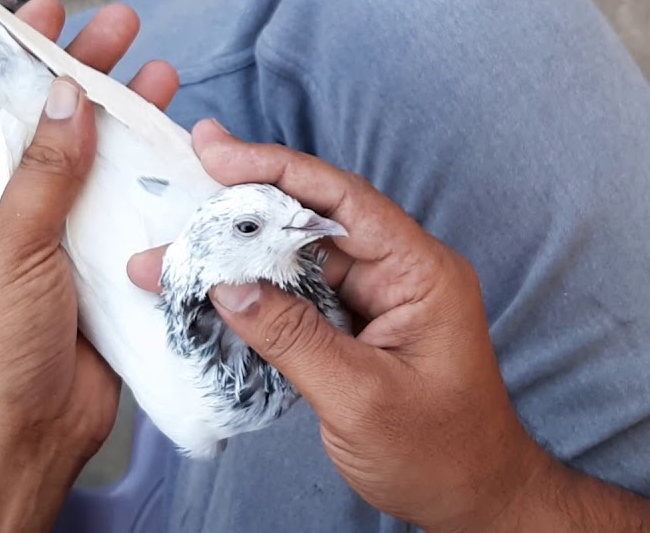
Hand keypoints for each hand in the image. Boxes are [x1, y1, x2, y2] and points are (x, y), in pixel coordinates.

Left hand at [0, 0, 176, 481]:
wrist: (24, 433)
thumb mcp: (10, 246)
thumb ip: (44, 170)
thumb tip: (64, 93)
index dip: (15, 57)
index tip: (48, 11)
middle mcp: (7, 209)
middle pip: (50, 125)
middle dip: (85, 75)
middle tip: (125, 26)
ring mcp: (56, 237)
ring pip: (96, 162)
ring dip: (127, 119)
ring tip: (162, 70)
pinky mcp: (100, 264)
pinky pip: (127, 208)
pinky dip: (153, 176)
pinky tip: (181, 143)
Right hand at [127, 120, 550, 532]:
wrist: (474, 499)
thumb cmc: (440, 454)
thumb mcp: (361, 398)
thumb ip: (293, 338)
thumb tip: (228, 287)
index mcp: (419, 272)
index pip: (342, 201)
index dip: (277, 170)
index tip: (216, 152)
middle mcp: (398, 273)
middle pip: (312, 221)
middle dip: (243, 208)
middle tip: (179, 181)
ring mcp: (376, 299)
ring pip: (297, 258)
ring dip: (239, 255)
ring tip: (175, 249)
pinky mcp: (355, 327)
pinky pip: (298, 295)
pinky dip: (254, 292)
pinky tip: (210, 288)